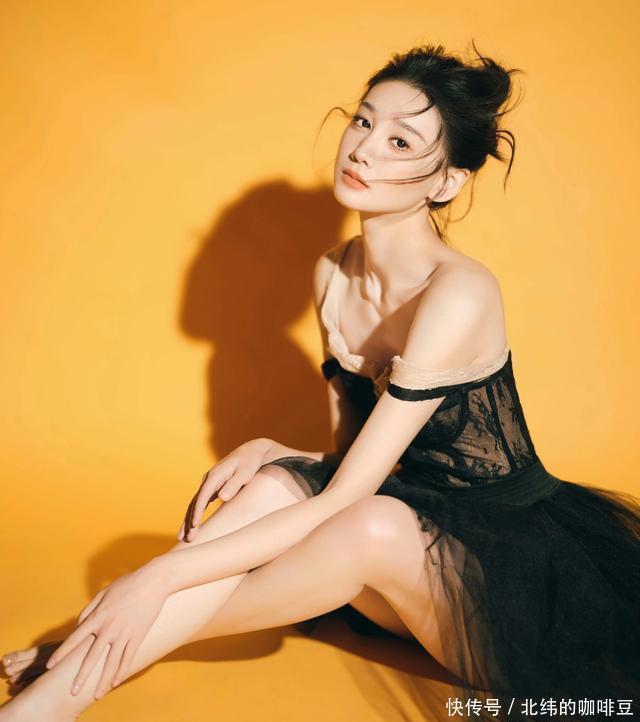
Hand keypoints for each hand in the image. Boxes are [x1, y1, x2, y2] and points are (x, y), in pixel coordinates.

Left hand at [45, 561, 166, 698]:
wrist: (153, 581)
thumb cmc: (127, 584)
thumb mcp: (103, 593)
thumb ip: (88, 609)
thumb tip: (79, 626)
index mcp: (98, 616)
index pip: (74, 638)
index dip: (62, 653)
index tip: (51, 665)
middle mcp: (108, 628)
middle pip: (91, 657)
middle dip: (81, 677)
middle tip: (72, 692)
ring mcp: (124, 633)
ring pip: (111, 663)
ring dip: (103, 681)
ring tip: (97, 696)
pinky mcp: (138, 635)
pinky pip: (128, 658)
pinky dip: (122, 671)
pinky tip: (116, 682)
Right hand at [178, 437, 272, 542]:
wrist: (253, 451)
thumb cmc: (250, 462)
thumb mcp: (245, 472)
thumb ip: (234, 484)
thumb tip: (221, 497)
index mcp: (215, 475)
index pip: (202, 497)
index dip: (197, 512)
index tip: (194, 526)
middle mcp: (208, 479)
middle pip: (195, 502)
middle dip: (189, 520)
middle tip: (186, 539)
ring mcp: (210, 483)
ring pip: (195, 503)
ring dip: (189, 520)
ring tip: (183, 538)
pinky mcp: (213, 487)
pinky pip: (200, 502)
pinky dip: (195, 514)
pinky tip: (191, 526)